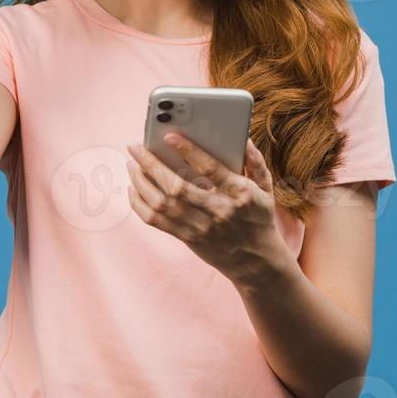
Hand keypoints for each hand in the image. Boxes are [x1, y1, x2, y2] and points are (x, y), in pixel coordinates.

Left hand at [125, 134, 290, 286]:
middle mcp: (217, 210)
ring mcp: (200, 227)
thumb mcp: (265, 188)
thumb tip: (242, 135)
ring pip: (161, 204)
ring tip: (131, 165)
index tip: (168, 136)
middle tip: (135, 147)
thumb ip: (255, 160)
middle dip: (151, 164)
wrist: (256, 261)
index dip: (188, 151)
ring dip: (141, 182)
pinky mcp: (187, 238)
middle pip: (176, 186)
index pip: (209, 168)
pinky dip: (139, 204)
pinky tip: (133, 189)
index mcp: (238, 192)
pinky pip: (156, 221)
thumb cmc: (258, 218)